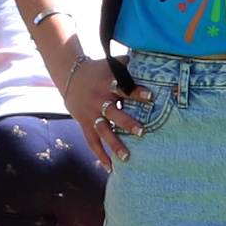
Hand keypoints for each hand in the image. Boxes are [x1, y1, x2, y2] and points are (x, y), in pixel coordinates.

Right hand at [57, 46, 148, 166]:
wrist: (71, 76)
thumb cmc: (100, 70)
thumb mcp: (112, 63)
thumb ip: (131, 64)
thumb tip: (154, 57)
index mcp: (107, 83)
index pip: (123, 87)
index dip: (136, 92)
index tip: (151, 97)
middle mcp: (99, 100)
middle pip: (113, 113)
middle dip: (127, 123)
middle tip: (143, 132)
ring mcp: (91, 114)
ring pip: (103, 131)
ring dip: (115, 144)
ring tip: (127, 157)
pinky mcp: (85, 124)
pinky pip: (92, 142)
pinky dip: (101, 155)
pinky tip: (111, 168)